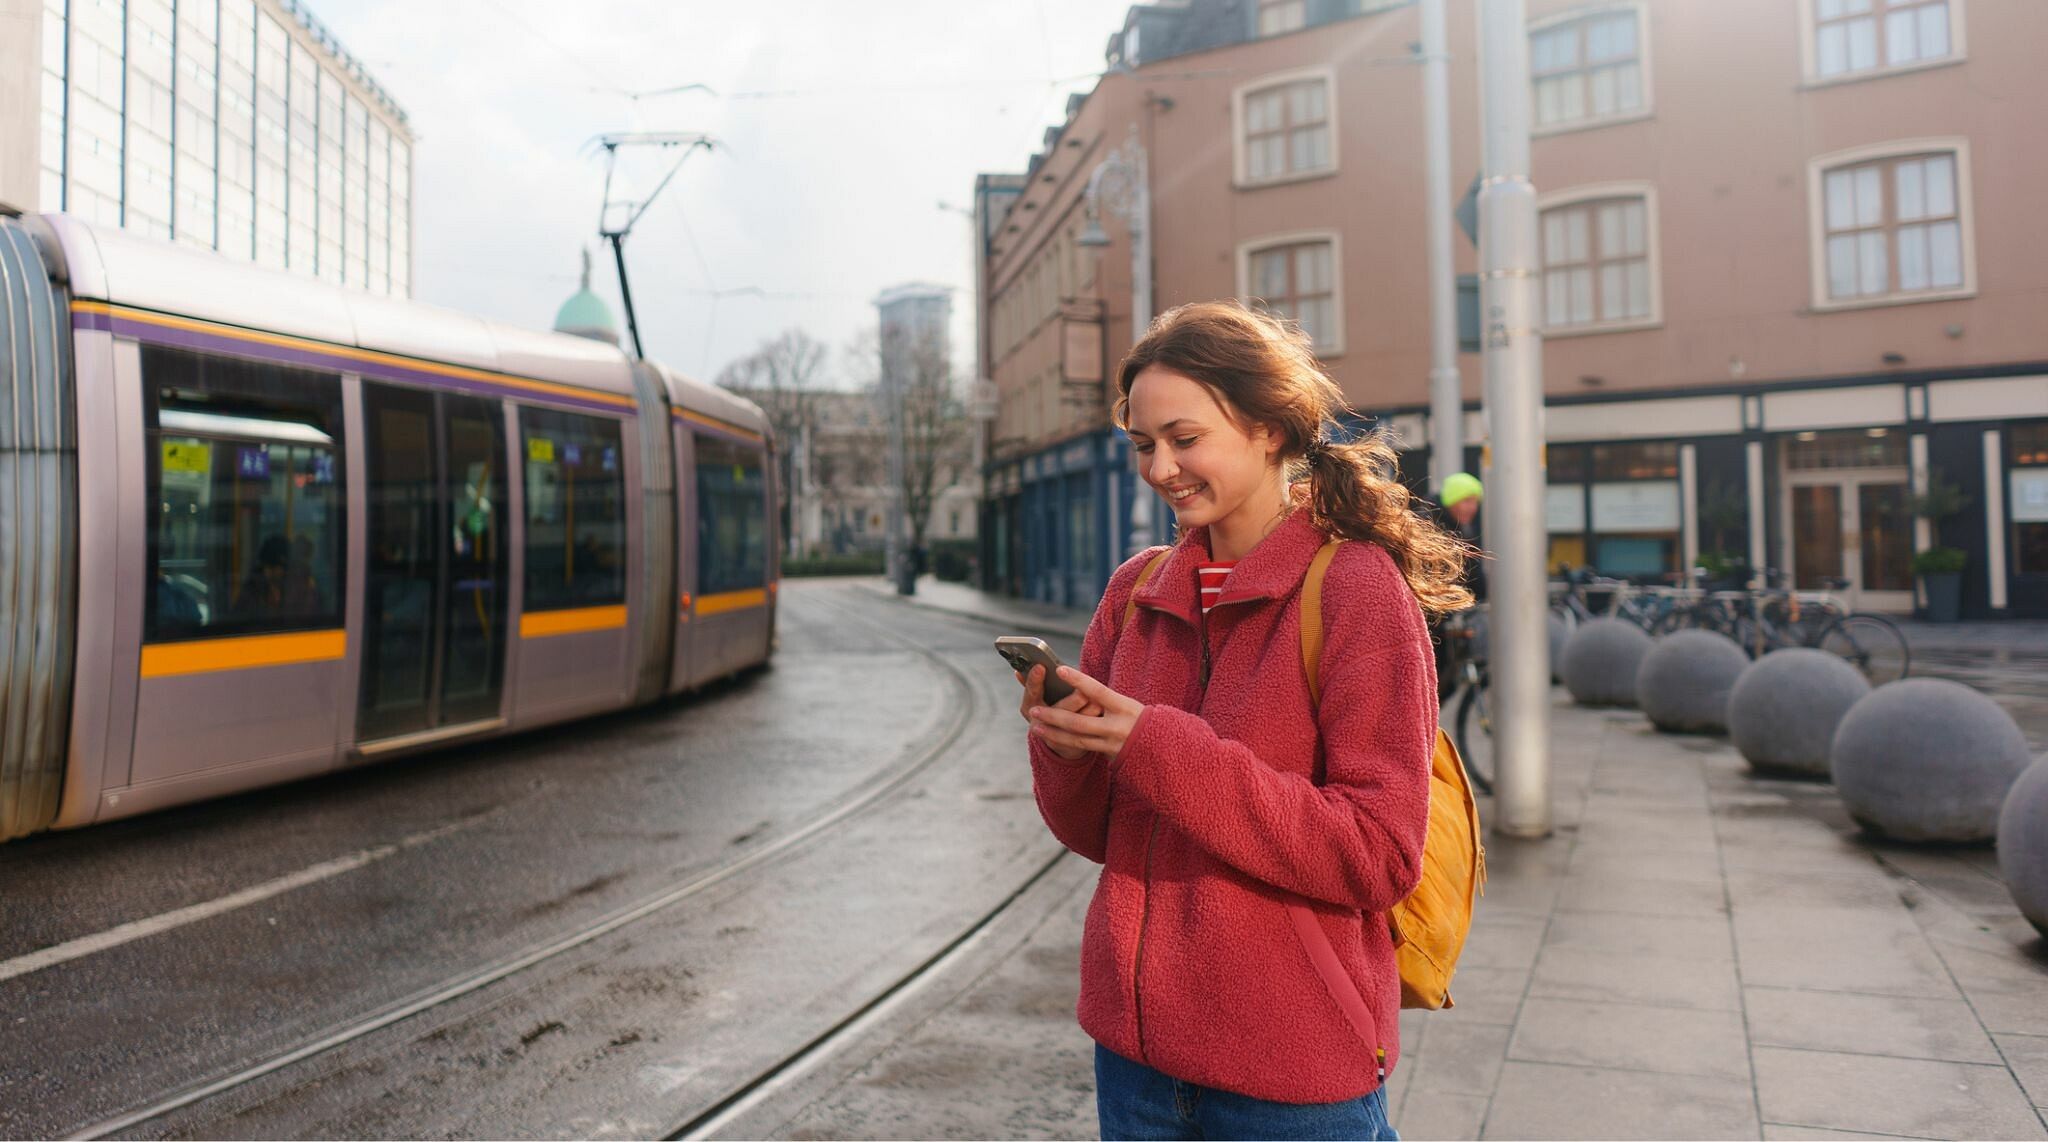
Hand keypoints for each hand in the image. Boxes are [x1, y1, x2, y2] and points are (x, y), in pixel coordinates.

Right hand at [1017, 664, 1102, 759]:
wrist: (1060, 743)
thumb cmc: (1051, 710)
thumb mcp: (1038, 698)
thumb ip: (1033, 684)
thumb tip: (1019, 671)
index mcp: (1029, 707)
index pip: (1032, 691)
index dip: (1035, 680)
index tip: (1041, 667)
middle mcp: (1039, 723)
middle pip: (1057, 711)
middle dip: (1071, 701)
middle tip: (1083, 691)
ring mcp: (1055, 736)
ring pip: (1075, 723)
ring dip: (1089, 710)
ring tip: (1098, 700)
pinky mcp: (1072, 745)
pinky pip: (1086, 732)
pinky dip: (1095, 719)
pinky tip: (1103, 710)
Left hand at [1027, 667, 1142, 760]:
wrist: (1163, 745)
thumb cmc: (1139, 717)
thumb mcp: (1128, 704)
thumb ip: (1104, 698)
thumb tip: (1078, 687)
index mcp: (1124, 706)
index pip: (1098, 691)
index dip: (1079, 681)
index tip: (1060, 670)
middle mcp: (1117, 726)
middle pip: (1080, 722)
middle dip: (1054, 716)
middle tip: (1033, 710)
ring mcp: (1112, 743)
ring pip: (1077, 739)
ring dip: (1053, 733)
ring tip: (1035, 726)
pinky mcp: (1109, 755)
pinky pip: (1082, 748)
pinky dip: (1064, 742)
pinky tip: (1050, 737)